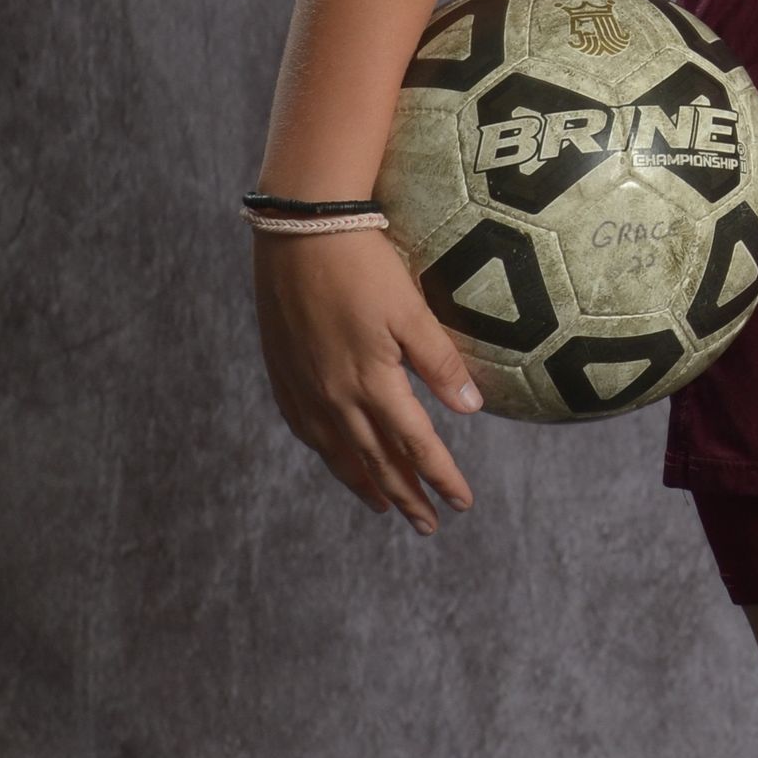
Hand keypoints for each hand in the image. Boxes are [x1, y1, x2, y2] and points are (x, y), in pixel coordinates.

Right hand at [252, 224, 482, 535]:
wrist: (299, 232)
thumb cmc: (364, 264)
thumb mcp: (412, 310)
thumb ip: (440, 361)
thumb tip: (473, 409)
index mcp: (372, 383)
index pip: (416, 445)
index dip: (441, 477)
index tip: (462, 504)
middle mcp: (334, 397)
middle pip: (377, 461)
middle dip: (406, 495)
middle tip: (428, 524)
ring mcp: (304, 389)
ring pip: (339, 453)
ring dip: (366, 483)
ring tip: (387, 505)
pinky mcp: (284, 374)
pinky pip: (306, 430)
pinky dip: (328, 454)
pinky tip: (338, 459)